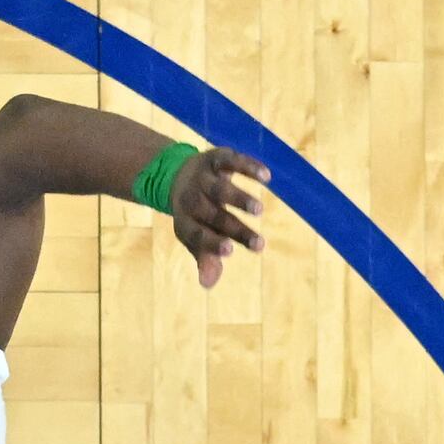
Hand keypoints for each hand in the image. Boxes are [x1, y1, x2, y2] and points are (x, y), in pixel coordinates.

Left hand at [168, 145, 268, 287]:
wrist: (177, 174)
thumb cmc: (195, 215)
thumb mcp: (196, 237)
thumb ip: (206, 258)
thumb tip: (208, 284)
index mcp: (185, 221)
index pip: (196, 234)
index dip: (211, 243)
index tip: (230, 251)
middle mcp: (191, 199)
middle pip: (213, 215)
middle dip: (235, 229)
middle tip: (260, 244)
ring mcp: (203, 178)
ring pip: (220, 189)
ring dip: (240, 199)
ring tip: (258, 210)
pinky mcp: (216, 158)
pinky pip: (232, 161)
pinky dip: (249, 167)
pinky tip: (266, 176)